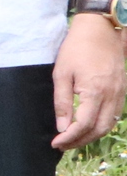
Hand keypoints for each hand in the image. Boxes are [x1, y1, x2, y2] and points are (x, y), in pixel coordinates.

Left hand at [54, 15, 125, 149]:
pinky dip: (102, 124)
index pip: (83, 125)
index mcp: (95, 92)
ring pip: (109, 124)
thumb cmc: (77, 49)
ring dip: (92, 136)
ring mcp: (120, 92)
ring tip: (73, 139)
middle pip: (99, 129)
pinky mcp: (122, 89)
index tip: (55, 143)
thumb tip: (62, 127)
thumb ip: (62, 102)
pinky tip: (88, 126)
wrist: (100, 29)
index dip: (69, 138)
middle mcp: (112, 95)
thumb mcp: (61, 74)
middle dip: (80, 141)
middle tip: (62, 145)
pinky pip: (115, 114)